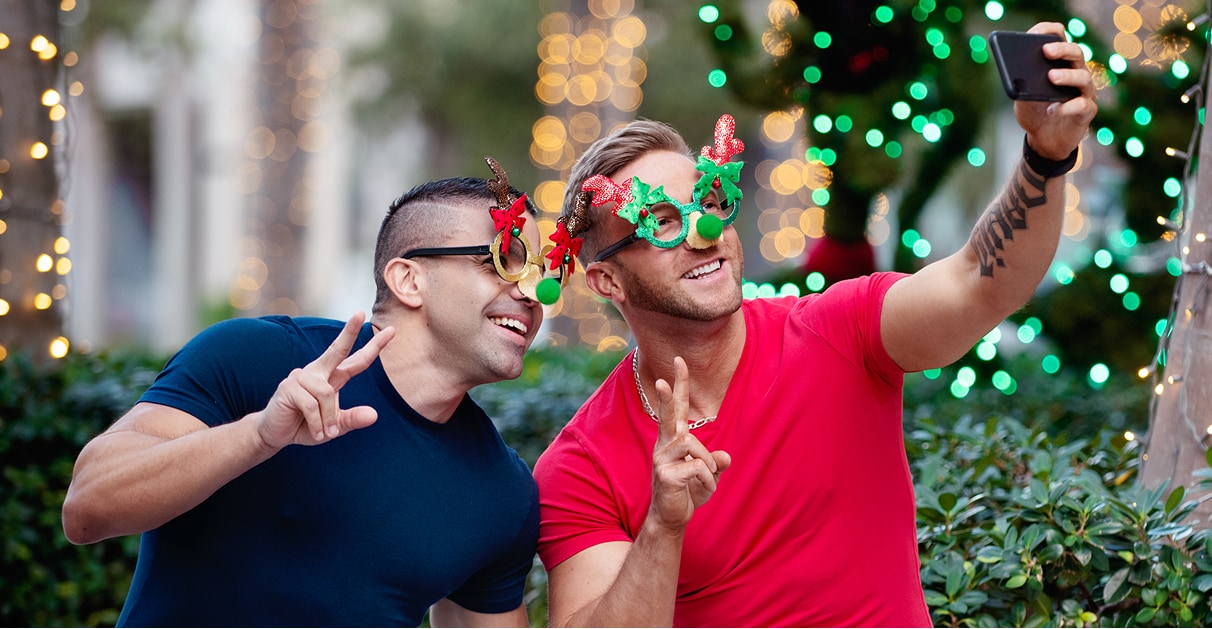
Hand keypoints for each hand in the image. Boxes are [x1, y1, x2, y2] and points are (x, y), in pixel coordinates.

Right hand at [257, 312, 395, 449]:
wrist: (275, 435)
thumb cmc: (306, 426)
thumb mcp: (334, 426)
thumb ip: (352, 420)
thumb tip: (374, 415)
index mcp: (332, 377)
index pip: (356, 360)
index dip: (373, 347)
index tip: (392, 332)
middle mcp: (318, 372)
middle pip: (337, 349)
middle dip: (349, 331)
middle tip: (360, 313)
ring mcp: (301, 377)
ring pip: (327, 394)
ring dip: (329, 419)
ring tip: (326, 433)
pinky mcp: (289, 387)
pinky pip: (312, 405)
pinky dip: (317, 423)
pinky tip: (316, 433)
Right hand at [648, 356, 731, 530]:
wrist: (672, 518)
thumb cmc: (688, 492)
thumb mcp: (709, 475)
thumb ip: (716, 463)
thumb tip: (725, 458)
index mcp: (675, 439)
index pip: (678, 408)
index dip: (680, 384)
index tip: (679, 361)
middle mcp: (665, 445)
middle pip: (668, 415)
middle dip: (667, 396)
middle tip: (661, 379)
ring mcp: (662, 459)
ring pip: (694, 446)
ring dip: (708, 462)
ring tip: (707, 478)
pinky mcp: (664, 474)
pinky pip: (697, 468)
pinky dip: (706, 480)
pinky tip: (700, 489)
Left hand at [1015, 22, 1097, 158]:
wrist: (1042, 139)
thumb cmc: (1034, 111)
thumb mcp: (1023, 96)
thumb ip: (1022, 83)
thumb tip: (1016, 73)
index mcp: (1060, 64)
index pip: (1062, 41)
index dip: (1053, 33)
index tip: (1042, 31)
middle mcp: (1076, 73)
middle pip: (1076, 54)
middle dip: (1062, 50)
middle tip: (1046, 51)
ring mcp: (1084, 92)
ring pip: (1083, 78)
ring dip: (1067, 76)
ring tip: (1050, 77)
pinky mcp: (1086, 112)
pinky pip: (1082, 105)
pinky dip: (1067, 106)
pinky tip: (1051, 109)